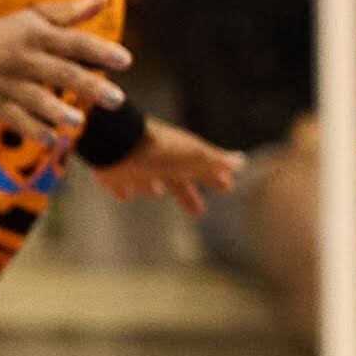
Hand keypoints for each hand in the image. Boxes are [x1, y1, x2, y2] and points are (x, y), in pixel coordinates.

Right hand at [0, 0, 128, 139]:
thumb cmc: (11, 35)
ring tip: (79, 121)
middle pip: (60, 72)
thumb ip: (70, 13)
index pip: (73, 42)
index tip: (126, 60)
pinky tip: (53, 140)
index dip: (99, 50)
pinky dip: (32, 129)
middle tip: (118, 100)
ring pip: (35, 98)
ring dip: (56, 110)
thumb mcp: (36, 18)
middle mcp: (23, 58)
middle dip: (89, 85)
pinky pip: (15, 119)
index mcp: (38, 35)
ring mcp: (8, 83)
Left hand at [96, 123, 240, 210]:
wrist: (117, 142)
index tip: (227, 188)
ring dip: (153, 187)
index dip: (215, 178)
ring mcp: (135, 166)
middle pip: (177, 180)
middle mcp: (159, 160)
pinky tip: (125, 196)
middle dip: (188, 195)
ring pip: (149, 178)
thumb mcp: (194, 156)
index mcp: (182, 155)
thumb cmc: (160, 151)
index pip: (204, 168)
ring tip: (157, 193)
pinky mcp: (113, 172)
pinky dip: (123, 189)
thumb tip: (242, 161)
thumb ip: (216, 161)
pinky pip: (120, 183)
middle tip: (199, 213)